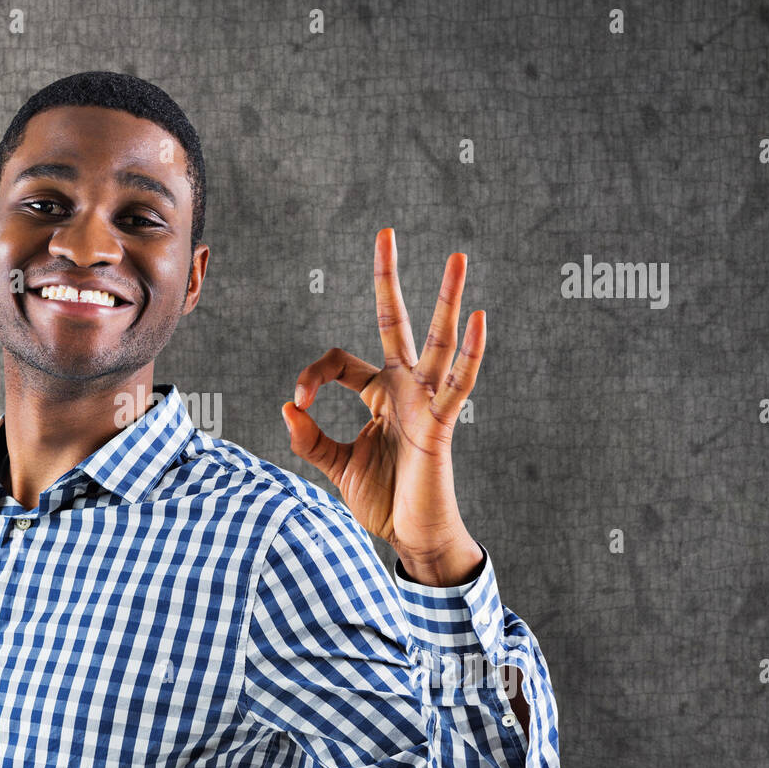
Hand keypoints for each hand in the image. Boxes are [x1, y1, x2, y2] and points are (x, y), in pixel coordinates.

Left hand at [282, 228, 485, 585]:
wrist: (411, 534)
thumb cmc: (383, 498)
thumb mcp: (335, 465)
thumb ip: (310, 438)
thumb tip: (289, 407)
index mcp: (379, 394)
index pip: (339, 361)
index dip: (313, 375)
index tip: (298, 404)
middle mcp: (405, 388)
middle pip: (395, 321)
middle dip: (388, 278)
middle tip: (385, 233)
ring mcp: (426, 401)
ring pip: (437, 340)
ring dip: (446, 298)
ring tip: (455, 257)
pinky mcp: (441, 424)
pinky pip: (460, 383)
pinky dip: (472, 354)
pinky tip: (479, 319)